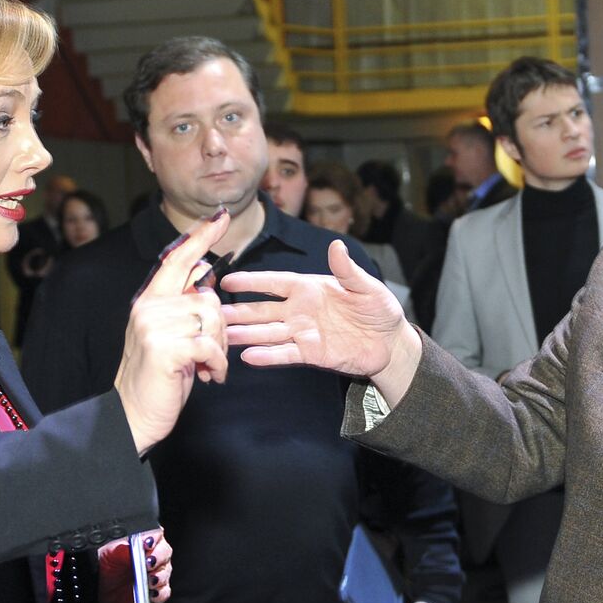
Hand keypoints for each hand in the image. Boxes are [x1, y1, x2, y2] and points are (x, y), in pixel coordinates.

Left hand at [97, 530, 172, 602]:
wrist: (101, 586)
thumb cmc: (105, 565)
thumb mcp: (108, 553)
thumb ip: (120, 548)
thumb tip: (128, 545)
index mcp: (143, 540)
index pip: (155, 534)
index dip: (154, 539)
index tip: (147, 545)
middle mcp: (153, 555)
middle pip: (165, 552)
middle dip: (158, 558)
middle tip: (148, 564)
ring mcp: (156, 573)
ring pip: (166, 572)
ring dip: (159, 577)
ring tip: (149, 581)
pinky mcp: (156, 591)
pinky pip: (164, 592)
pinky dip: (159, 593)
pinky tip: (151, 593)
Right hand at [114, 211, 229, 454]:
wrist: (134, 414)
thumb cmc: (159, 378)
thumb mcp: (171, 335)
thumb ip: (184, 306)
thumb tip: (206, 276)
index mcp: (150, 299)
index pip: (177, 259)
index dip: (200, 237)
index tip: (220, 216)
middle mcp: (148, 306)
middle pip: (208, 297)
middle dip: (221, 328)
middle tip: (211, 354)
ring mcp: (153, 325)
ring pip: (212, 320)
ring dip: (219, 348)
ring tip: (207, 367)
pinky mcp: (164, 347)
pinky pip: (210, 344)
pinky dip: (218, 364)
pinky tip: (209, 376)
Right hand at [221, 240, 421, 400]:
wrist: (390, 344)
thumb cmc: (380, 310)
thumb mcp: (367, 288)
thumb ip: (348, 271)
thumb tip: (336, 245)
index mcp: (310, 288)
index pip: (275, 282)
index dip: (252, 281)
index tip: (227, 280)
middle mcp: (300, 310)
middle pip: (263, 310)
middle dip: (238, 311)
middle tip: (211, 312)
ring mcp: (303, 333)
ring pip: (267, 333)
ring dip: (245, 334)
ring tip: (222, 336)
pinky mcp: (310, 354)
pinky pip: (285, 354)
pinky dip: (267, 356)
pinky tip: (247, 357)